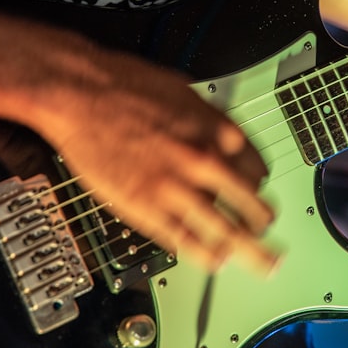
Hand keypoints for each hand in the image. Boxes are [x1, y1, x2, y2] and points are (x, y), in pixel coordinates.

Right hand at [40, 50, 277, 274]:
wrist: (80, 92)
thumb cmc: (124, 85)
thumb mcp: (185, 93)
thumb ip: (208, 123)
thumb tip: (221, 139)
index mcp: (216, 130)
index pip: (257, 169)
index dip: (259, 184)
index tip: (258, 191)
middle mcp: (203, 160)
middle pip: (251, 205)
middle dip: (262, 223)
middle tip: (267, 232)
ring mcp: (176, 188)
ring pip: (227, 232)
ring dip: (249, 251)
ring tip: (259, 260)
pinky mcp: (146, 208)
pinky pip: (187, 242)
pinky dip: (207, 256)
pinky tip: (217, 261)